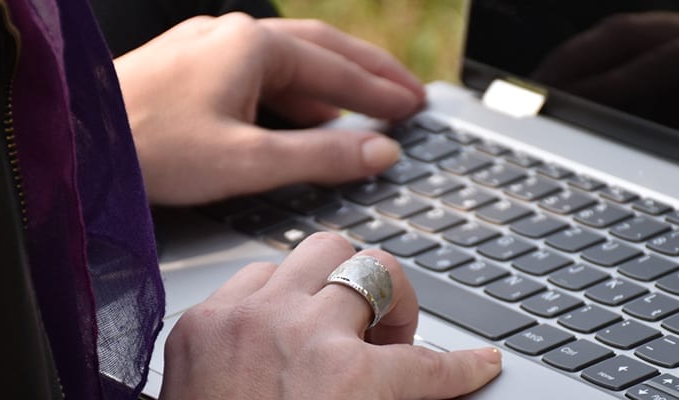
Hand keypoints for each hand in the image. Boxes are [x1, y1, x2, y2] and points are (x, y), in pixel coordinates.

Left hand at [115, 13, 424, 204]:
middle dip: (366, 74)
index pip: (337, 70)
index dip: (381, 92)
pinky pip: (255, 70)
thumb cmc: (149, 148)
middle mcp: (230, 35)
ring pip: (286, 59)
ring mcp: (206, 46)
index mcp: (252, 46)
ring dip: (328, 83)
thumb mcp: (248, 160)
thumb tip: (379, 152)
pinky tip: (295, 114)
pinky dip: (290, 91)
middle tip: (406, 94)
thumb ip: (320, 156)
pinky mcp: (187, 66)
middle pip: (320, 49)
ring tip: (363, 108)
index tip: (414, 108)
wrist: (74, 140)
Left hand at [159, 233, 500, 398]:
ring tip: (331, 323)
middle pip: (375, 270)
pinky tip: (275, 330)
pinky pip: (254, 275)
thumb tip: (415, 385)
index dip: (462, 368)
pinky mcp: (202, 321)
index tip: (477, 363)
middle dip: (393, 301)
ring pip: (317, 253)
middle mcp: (295, 332)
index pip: (427, 365)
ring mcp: (245, 318)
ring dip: (334, 285)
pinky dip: (274, 295)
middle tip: (386, 340)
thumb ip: (389, 398)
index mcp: (343, 380)